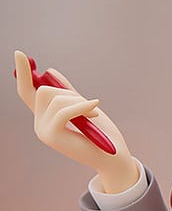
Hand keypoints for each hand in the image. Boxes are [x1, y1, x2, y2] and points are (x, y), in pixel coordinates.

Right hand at [14, 50, 138, 192]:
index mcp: (45, 117)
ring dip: (79, 101)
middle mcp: (40, 124)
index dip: (23, 74)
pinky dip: (82, 107)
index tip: (19, 53)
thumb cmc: (101, 134)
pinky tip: (95, 108)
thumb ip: (68, 92)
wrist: (113, 157)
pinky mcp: (52, 136)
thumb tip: (50, 72)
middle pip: (44, 90)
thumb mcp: (84, 107)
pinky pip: (64, 110)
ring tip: (94, 114)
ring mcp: (44, 131)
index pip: (27, 92)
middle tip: (90, 105)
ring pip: (55, 98)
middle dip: (69, 93)